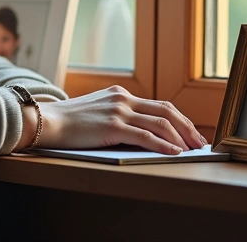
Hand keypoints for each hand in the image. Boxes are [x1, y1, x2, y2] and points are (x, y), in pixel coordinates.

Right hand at [18, 86, 205, 153]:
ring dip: (180, 138)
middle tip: (199, 143)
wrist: (46, 121)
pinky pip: (145, 136)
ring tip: (192, 150)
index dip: (180, 119)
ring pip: (160, 122)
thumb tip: (141, 133)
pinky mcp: (112, 126)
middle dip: (187, 128)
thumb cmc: (68, 122)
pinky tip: (174, 153)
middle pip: (167, 110)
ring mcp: (118, 111)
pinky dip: (163, 144)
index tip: (191, 133)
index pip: (159, 104)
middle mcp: (122, 98)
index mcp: (120, 93)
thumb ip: (117, 115)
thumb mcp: (97, 111)